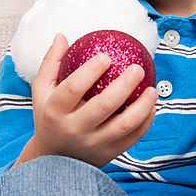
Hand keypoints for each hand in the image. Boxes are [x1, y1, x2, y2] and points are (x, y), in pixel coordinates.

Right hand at [27, 34, 157, 168]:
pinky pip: (132, 137)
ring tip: (152, 89)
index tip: (107, 56)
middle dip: (124, 85)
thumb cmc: (49, 116)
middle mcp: (74, 129)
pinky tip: (152, 106)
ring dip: (142, 106)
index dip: (90, 71)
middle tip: (138, 68)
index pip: (73, 88)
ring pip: (123, 125)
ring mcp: (93, 144)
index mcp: (55, 111)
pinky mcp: (108, 154)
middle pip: (103, 106)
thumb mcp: (42, 91)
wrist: (52, 159)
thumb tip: (62, 36)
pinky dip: (146, 122)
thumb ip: (51, 63)